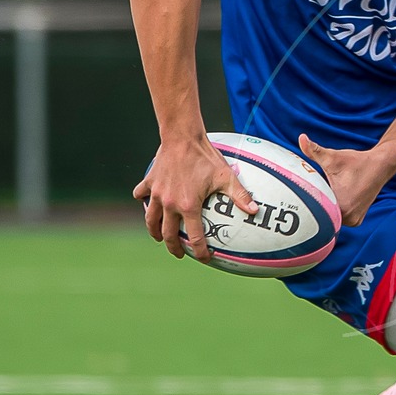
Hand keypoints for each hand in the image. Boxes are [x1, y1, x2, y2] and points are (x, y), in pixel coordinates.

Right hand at [134, 135, 255, 260]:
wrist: (182, 136)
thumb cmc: (206, 156)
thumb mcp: (226, 176)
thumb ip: (240, 195)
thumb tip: (255, 210)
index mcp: (188, 206)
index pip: (193, 237)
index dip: (200, 252)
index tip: (204, 258)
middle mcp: (169, 204)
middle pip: (167, 234)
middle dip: (173, 247)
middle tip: (179, 253)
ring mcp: (156, 194)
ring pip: (150, 219)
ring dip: (154, 231)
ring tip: (159, 237)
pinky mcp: (149, 182)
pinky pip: (140, 196)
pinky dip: (143, 201)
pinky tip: (148, 203)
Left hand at [298, 134, 388, 226]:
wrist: (381, 166)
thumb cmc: (357, 162)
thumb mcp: (333, 157)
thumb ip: (314, 150)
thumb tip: (302, 138)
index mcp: (341, 206)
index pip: (314, 208)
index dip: (307, 198)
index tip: (306, 189)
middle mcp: (348, 218)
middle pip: (321, 214)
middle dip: (317, 202)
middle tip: (319, 187)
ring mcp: (353, 221)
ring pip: (330, 217)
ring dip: (326, 207)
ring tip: (330, 191)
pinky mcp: (356, 220)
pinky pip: (338, 218)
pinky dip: (335, 210)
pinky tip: (337, 198)